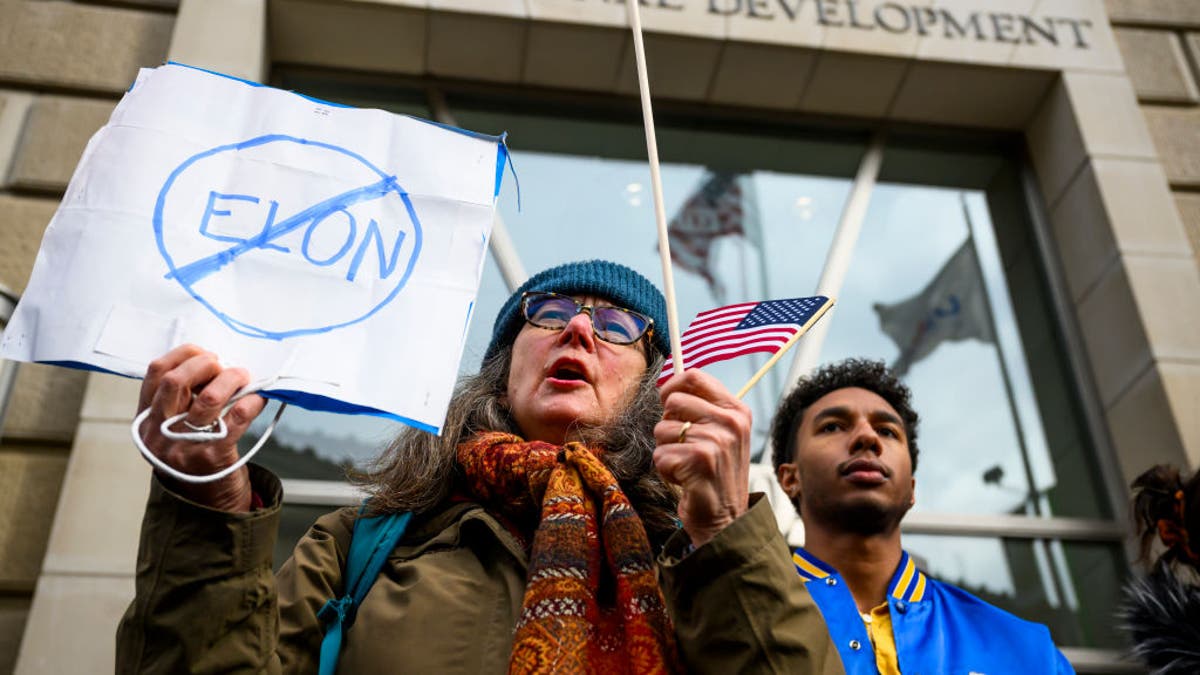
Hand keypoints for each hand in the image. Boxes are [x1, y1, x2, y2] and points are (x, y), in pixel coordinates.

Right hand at [136, 344, 265, 511]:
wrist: (206, 506)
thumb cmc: (193, 459)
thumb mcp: (171, 431)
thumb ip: (180, 401)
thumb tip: (212, 362)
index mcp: (146, 421)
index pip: (154, 374)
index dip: (181, 355)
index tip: (203, 352)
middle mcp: (159, 434)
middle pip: (176, 382)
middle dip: (205, 364)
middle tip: (223, 364)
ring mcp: (184, 447)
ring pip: (208, 398)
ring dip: (231, 379)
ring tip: (243, 377)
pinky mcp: (213, 457)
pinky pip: (237, 418)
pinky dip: (251, 401)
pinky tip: (258, 398)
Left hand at [653, 369, 751, 547]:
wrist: (725, 520)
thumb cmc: (716, 475)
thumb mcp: (720, 435)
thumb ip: (700, 408)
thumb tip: (666, 386)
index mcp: (737, 411)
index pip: (695, 376)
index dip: (672, 386)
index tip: (665, 400)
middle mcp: (731, 423)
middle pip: (673, 402)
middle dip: (668, 426)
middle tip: (683, 447)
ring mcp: (717, 441)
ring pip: (662, 430)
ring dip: (667, 451)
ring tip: (687, 467)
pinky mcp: (700, 460)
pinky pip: (660, 455)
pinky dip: (666, 470)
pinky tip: (685, 480)